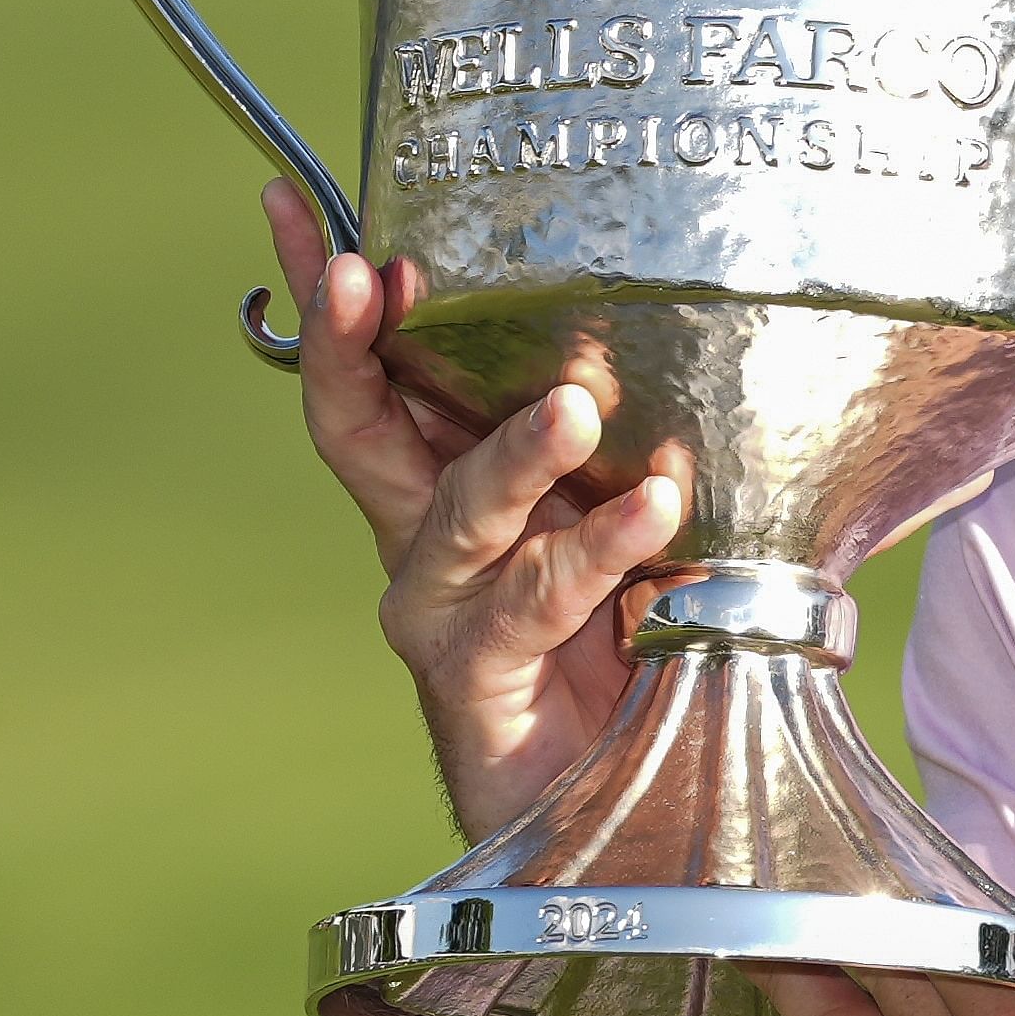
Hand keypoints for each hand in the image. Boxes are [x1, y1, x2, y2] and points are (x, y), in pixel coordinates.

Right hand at [268, 177, 690, 837]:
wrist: (621, 808)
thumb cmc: (629, 644)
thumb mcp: (635, 518)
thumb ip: (643, 446)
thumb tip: (714, 340)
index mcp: (441, 481)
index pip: (369, 372)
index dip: (328, 296)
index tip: (300, 206)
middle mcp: (421, 539)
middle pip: (359, 423)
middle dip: (352, 341)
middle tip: (371, 272)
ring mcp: (441, 610)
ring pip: (463, 511)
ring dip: (518, 451)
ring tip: (575, 405)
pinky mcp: (481, 676)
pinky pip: (541, 596)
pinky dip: (604, 546)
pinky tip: (658, 508)